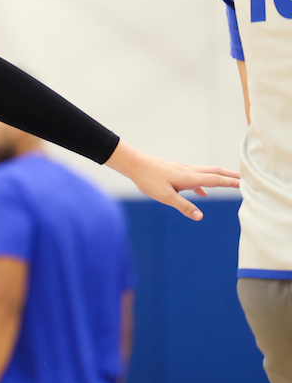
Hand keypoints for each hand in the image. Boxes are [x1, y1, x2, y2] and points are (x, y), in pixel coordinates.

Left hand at [105, 141, 239, 220]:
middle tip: (247, 180)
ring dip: (220, 178)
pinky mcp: (176, 172)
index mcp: (190, 178)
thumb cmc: (148, 180)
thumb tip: (200, 217)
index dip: (232, 183)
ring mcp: (183, 171)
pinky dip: (203, 184)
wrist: (135, 165)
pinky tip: (202, 193)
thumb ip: (183, 206)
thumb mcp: (165, 197)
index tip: (247, 184)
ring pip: (207, 173)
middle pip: (216, 173)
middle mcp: (189, 172)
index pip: (216, 180)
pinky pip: (195, 178)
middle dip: (232, 177)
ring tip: (231, 183)